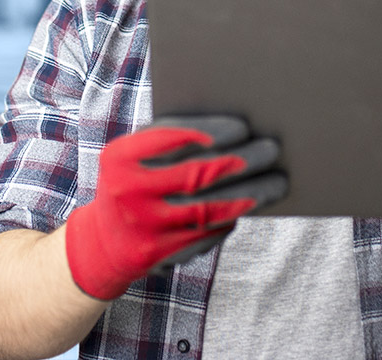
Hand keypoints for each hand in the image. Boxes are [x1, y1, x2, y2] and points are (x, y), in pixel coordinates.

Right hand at [65, 115, 286, 299]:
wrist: (104, 242)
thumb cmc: (133, 182)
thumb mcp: (135, 156)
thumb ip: (171, 139)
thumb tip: (233, 127)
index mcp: (120, 157)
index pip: (170, 138)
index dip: (209, 131)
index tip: (242, 127)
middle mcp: (128, 192)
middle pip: (196, 174)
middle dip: (241, 161)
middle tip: (271, 149)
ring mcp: (143, 226)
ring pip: (209, 208)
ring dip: (251, 193)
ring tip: (277, 181)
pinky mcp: (158, 255)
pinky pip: (206, 232)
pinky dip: (233, 216)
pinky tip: (254, 203)